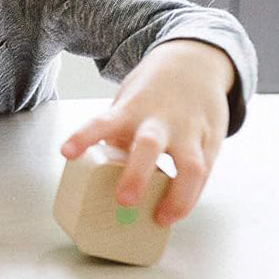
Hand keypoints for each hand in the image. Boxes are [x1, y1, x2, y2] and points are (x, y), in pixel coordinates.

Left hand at [59, 40, 234, 226]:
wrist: (195, 61)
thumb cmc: (152, 91)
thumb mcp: (129, 103)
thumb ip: (118, 134)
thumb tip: (98, 173)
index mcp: (132, 108)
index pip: (103, 122)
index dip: (84, 137)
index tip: (67, 152)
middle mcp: (160, 120)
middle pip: (149, 146)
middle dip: (137, 174)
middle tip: (124, 200)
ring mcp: (189, 132)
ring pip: (191, 166)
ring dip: (178, 196)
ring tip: (162, 217)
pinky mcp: (211, 143)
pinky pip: (205, 174)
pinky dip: (192, 195)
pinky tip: (178, 210)